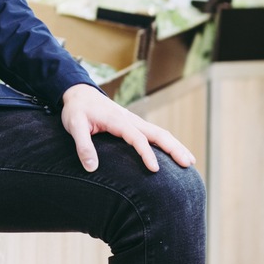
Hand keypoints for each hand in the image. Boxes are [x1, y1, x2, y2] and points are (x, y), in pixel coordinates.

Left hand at [61, 83, 195, 173]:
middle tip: (188, 164)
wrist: (78, 93)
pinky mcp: (133, 124)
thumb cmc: (76, 110)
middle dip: (173, 147)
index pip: (136, 137)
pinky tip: (174, 154)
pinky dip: (167, 143)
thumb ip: (83, 145)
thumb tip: (91, 168)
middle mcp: (129, 119)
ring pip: (159, 132)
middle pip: (157, 132)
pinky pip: (154, 133)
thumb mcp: (74, 125)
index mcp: (117, 119)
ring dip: (174, 145)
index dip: (146, 153)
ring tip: (190, 162)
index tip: (155, 169)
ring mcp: (133, 121)